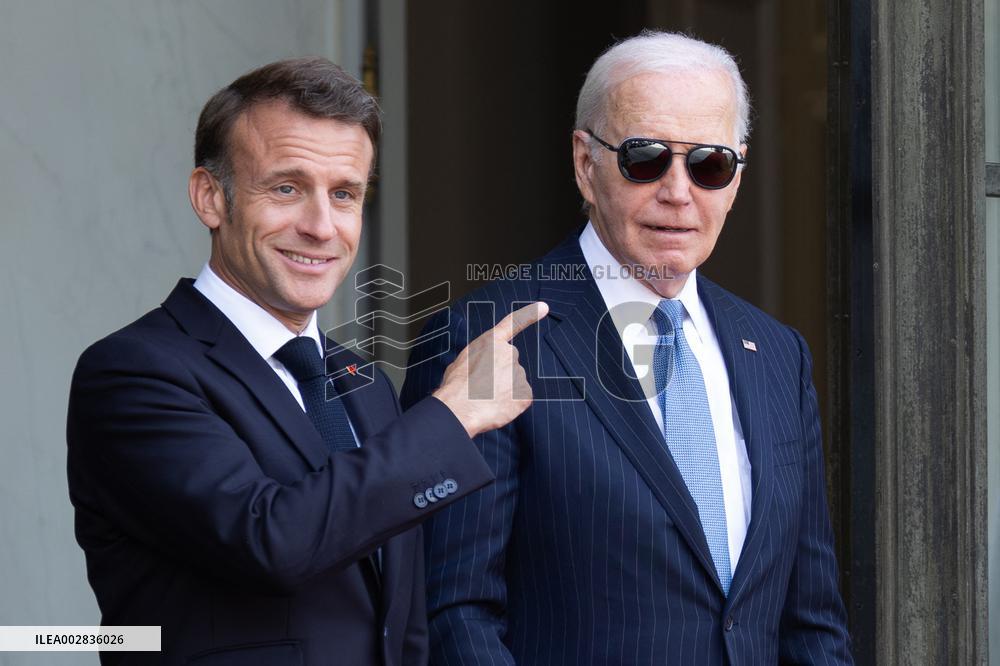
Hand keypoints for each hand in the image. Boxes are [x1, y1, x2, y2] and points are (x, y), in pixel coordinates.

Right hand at [433, 302, 548, 437]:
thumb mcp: (461, 362)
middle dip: (501, 374)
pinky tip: (496, 407)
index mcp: (490, 343)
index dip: (529, 315)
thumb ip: (479, 358)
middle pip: (510, 363)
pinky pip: (520, 399)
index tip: (543, 307)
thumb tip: (482, 369)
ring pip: (515, 382)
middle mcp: (508, 353)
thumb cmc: (455, 388)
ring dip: (505, 390)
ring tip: (486, 399)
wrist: (459, 409)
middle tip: (484, 387)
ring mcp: (519, 373)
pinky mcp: (525, 393)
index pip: (512, 324)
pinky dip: (511, 405)